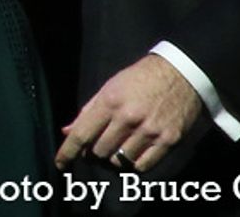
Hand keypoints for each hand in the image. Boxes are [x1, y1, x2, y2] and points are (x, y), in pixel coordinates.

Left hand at [55, 54, 201, 173]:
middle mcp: (129, 118)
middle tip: (99, 143)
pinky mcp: (167, 141)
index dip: (68, 151)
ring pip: (119, 161)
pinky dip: (133, 163)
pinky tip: (134, 151)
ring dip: (114, 157)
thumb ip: (88, 111)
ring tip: (117, 145)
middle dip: (94, 151)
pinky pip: (142, 165)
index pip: (82, 134)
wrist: (180, 73)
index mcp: (111, 101)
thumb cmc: (140, 78)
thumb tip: (67, 131)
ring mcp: (149, 131)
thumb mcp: (110, 87)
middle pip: (99, 151)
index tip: (59, 163)